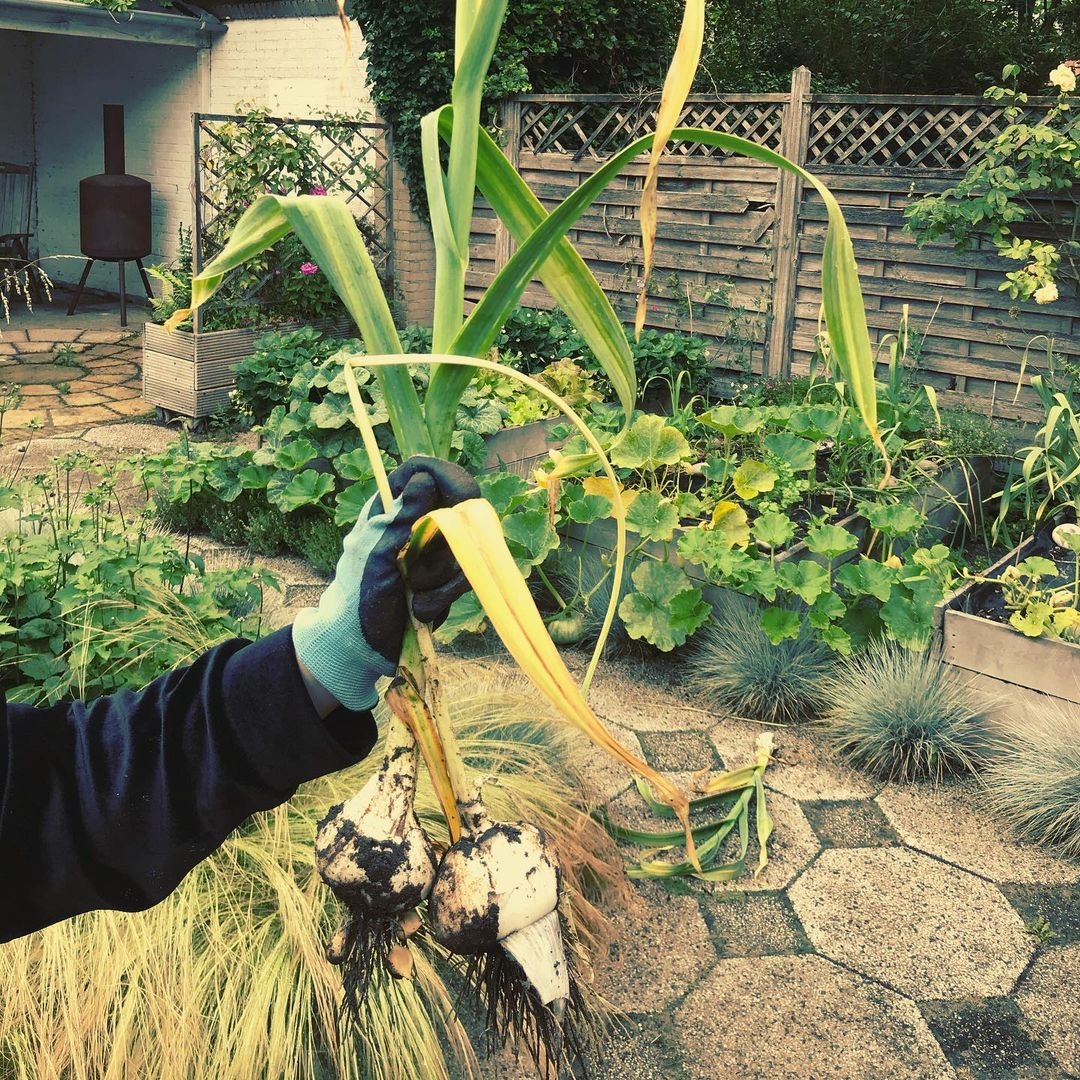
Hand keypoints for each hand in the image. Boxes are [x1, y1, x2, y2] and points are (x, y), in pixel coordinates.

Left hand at [293, 457, 479, 709]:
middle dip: (445, 547)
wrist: (358, 648)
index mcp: (391, 509)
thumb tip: (423, 479)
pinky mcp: (446, 579)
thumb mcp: (376, 556)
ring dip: (442, 579)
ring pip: (466, 548)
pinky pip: (466, 577)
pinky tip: (422, 611)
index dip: (448, 477)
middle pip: (458, 511)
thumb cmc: (357, 598)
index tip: (461, 498)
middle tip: (418, 573)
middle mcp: (416, 524)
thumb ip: (400, 518)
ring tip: (416, 598)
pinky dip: (445, 597)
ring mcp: (433, 552)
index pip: (426, 471)